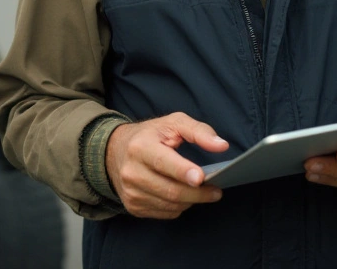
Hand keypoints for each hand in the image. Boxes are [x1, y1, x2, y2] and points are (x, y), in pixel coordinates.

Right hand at [106, 112, 228, 218]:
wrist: (115, 151)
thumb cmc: (150, 135)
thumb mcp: (173, 123)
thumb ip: (199, 131)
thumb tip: (222, 146)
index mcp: (140, 147)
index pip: (163, 162)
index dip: (183, 171)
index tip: (201, 177)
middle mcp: (132, 171)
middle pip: (171, 190)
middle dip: (198, 193)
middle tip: (216, 191)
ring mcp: (131, 192)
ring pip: (170, 205)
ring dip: (191, 201)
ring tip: (203, 192)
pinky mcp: (133, 207)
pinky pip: (165, 213)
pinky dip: (180, 206)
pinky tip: (184, 195)